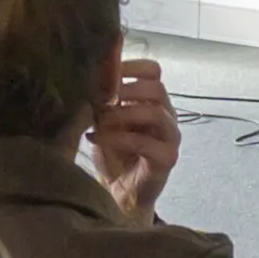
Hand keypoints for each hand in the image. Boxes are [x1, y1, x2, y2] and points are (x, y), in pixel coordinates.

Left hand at [86, 57, 179, 218]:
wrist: (119, 192)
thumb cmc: (113, 153)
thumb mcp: (103, 121)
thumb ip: (102, 101)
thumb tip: (88, 75)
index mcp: (152, 101)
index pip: (153, 71)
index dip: (131, 65)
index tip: (106, 68)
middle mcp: (166, 115)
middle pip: (157, 88)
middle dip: (128, 88)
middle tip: (102, 96)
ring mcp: (170, 137)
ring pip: (157, 113)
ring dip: (124, 113)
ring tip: (100, 119)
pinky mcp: (168, 158)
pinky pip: (145, 142)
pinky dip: (118, 138)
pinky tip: (96, 137)